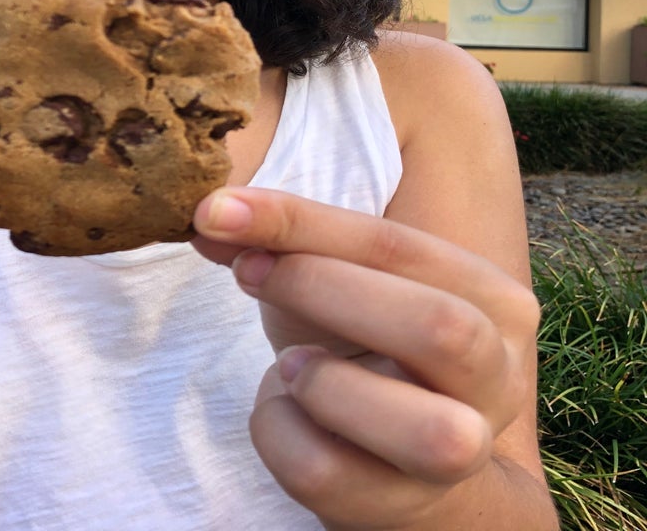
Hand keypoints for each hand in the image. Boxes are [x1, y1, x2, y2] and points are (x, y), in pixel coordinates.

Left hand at [193, 186, 541, 529]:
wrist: (402, 460)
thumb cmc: (364, 345)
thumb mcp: (333, 280)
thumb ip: (280, 241)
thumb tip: (213, 214)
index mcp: (491, 299)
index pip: (397, 246)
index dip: (299, 222)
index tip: (218, 211)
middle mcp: (498, 378)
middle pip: (438, 328)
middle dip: (321, 289)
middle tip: (247, 272)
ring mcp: (463, 457)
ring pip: (422, 431)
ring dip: (322, 383)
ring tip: (289, 364)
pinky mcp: (401, 509)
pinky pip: (324, 472)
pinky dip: (276, 430)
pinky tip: (282, 409)